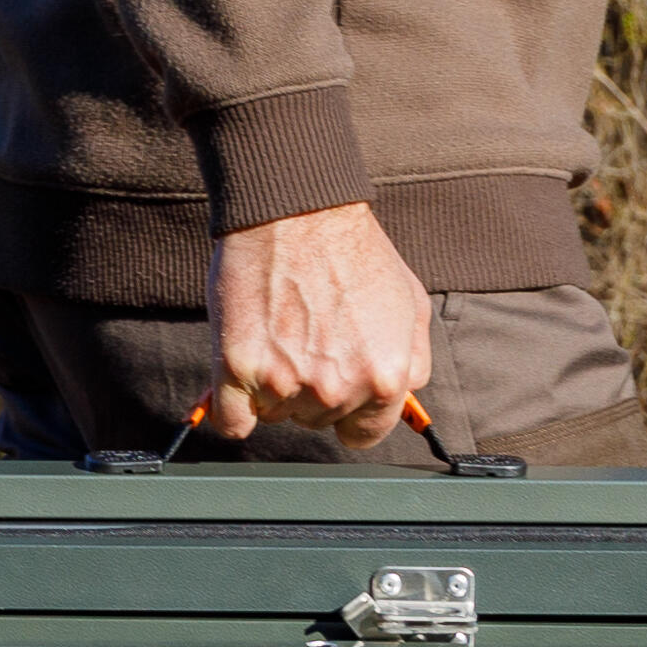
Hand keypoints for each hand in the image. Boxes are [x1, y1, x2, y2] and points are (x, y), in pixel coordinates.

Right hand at [206, 202, 430, 449]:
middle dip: (313, 389)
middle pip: (316, 422)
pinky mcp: (237, 369)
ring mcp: (284, 382)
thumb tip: (404, 402)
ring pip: (275, 416)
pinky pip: (233, 423)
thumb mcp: (411, 304)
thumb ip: (413, 362)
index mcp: (384, 379)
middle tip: (308, 337)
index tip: (338, 388)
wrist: (295, 210)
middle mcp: (336, 389)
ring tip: (280, 333)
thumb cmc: (353, 251)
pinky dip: (234, 405)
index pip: (363, 435)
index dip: (350, 412)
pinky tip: (244, 370)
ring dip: (274, 389)